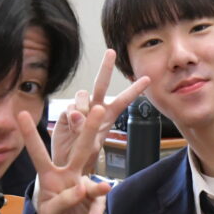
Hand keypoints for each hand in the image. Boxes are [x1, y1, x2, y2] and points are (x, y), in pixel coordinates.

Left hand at [19, 105, 113, 213]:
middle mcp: (68, 175)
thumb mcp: (49, 211)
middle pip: (80, 150)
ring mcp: (83, 187)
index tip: (21, 113)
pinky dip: (95, 211)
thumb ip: (62, 200)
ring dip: (98, 185)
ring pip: (93, 180)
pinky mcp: (94, 201)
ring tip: (103, 190)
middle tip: (99, 108)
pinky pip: (98, 204)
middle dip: (89, 129)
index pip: (38, 153)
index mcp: (49, 175)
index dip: (29, 135)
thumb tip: (82, 189)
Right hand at [51, 49, 150, 172]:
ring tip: (80, 126)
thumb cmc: (84, 154)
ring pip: (82, 95)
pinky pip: (69, 107)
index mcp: (108, 115)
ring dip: (82, 108)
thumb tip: (77, 114)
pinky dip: (70, 116)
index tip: (147, 79)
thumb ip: (87, 131)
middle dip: (106, 67)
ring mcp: (80, 108)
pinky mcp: (65, 111)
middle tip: (110, 52)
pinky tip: (71, 127)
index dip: (134, 90)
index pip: (123, 100)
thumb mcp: (91, 146)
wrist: (67, 161)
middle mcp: (95, 107)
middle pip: (101, 84)